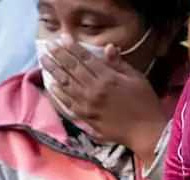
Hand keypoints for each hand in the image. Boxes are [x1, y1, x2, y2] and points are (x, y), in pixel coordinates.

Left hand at [40, 36, 167, 163]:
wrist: (145, 132)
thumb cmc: (145, 103)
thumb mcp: (137, 78)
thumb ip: (119, 63)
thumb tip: (108, 47)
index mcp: (108, 78)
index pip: (85, 59)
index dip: (73, 47)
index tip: (63, 38)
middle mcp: (94, 90)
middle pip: (72, 69)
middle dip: (59, 56)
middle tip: (48, 46)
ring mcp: (87, 105)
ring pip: (66, 85)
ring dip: (54, 71)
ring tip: (44, 61)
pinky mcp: (86, 118)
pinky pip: (67, 104)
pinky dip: (58, 94)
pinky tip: (51, 86)